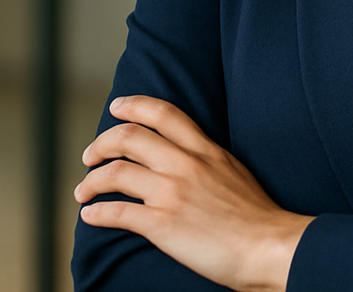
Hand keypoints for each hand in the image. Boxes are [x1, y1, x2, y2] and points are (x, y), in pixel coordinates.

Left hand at [75, 95, 312, 291]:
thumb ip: (208, 159)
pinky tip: (90, 215)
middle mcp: (186, 165)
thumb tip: (189, 156)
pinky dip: (96, 212)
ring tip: (83, 190)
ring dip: (91, 181)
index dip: (134, 105)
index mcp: (205, 150)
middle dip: (101, 143)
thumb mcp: (234, 171)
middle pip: (129, 137)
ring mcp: (172, 193)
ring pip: (115, 172)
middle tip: (90, 156)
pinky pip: (117, 212)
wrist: (269, 246)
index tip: (117, 107)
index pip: (164, 113)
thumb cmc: (256, 216)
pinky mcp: (163, 224)